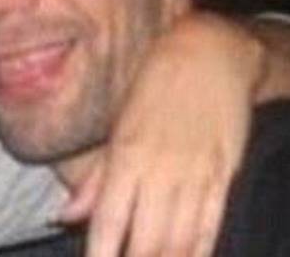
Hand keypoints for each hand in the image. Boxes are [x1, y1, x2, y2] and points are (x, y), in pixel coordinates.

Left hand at [61, 11, 263, 255]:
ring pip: (179, 239)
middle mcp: (158, 169)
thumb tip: (64, 216)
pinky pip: (211, 224)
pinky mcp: (225, 173)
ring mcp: (194, 173)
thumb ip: (95, 177)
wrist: (209, 53)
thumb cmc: (153, 85)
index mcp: (125, 156)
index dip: (102, 255)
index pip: (109, 221)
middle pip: (146, 240)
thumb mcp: (117, 124)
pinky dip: (200, 250)